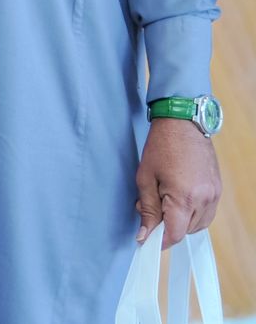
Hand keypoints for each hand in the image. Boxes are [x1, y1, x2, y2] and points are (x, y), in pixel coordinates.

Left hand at [135, 117, 220, 246]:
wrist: (183, 123)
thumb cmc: (161, 147)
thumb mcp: (145, 178)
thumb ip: (146, 208)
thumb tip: (144, 235)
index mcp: (184, 197)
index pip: (175, 233)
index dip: (159, 240)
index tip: (146, 239)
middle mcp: (204, 199)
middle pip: (186, 231)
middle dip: (167, 227)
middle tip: (149, 209)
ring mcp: (214, 195)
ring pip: (198, 225)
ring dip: (180, 221)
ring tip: (163, 200)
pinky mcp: (218, 190)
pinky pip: (206, 213)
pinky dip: (192, 214)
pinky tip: (177, 199)